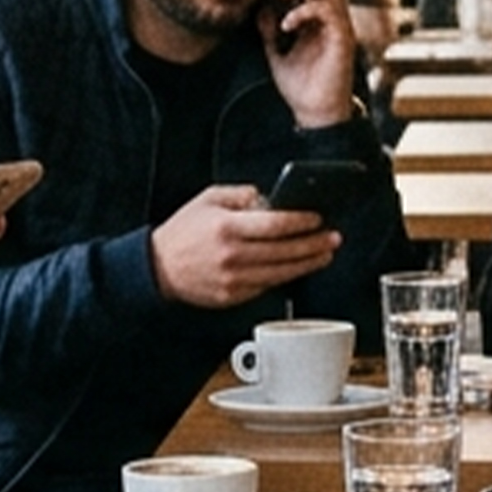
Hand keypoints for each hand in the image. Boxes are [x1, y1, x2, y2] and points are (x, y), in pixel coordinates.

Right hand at [149, 184, 338, 309]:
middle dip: (313, 244)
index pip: (274, 225)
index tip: (318, 219)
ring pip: (281, 272)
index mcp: (226, 227)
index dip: (301, 222)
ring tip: (325, 254)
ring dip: (307, 263)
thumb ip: (241, 195)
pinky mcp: (234, 296)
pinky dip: (286, 276)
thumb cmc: (182, 232)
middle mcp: (232, 255)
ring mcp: (234, 279)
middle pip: (284, 251)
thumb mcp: (208, 200)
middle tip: (333, 238)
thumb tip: (270, 199)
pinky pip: (268, 285)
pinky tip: (299, 267)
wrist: (158, 269)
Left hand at [263, 0, 360, 127]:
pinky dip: (306, 11)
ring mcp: (340, 28)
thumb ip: (269, 30)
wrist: (315, 113)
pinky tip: (288, 24)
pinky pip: (330, 13)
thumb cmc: (300, 86)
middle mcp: (334, 19)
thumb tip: (261, 8)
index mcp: (320, 19)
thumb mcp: (276, 53)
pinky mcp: (343, 40)